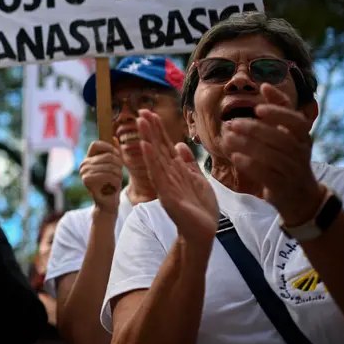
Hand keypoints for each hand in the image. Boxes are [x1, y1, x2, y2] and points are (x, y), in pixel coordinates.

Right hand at [79, 140, 123, 214]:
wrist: (107, 203)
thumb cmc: (111, 183)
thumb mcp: (115, 166)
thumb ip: (115, 152)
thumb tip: (114, 138)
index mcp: (88, 159)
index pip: (96, 144)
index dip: (109, 147)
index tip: (116, 156)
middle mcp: (84, 164)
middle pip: (108, 156)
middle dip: (119, 165)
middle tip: (118, 174)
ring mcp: (84, 172)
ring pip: (111, 167)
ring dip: (118, 175)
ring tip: (115, 181)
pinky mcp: (87, 181)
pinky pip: (110, 176)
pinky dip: (116, 182)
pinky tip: (112, 187)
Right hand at [138, 110, 217, 244]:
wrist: (203, 232)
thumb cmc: (200, 208)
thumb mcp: (198, 179)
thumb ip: (189, 163)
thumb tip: (180, 145)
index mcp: (175, 170)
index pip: (164, 145)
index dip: (158, 129)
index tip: (150, 113)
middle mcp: (167, 174)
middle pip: (157, 148)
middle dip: (150, 129)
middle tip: (141, 112)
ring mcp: (165, 184)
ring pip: (155, 157)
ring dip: (147, 139)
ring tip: (140, 122)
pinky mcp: (167, 195)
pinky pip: (158, 175)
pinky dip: (151, 160)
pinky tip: (146, 147)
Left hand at [222, 84, 323, 225]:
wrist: (299, 196)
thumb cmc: (286, 158)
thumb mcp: (286, 134)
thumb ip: (277, 111)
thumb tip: (264, 85)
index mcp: (302, 136)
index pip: (296, 120)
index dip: (278, 111)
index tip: (257, 107)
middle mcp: (301, 151)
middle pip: (281, 138)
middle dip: (255, 129)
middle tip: (232, 124)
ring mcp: (294, 170)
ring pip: (274, 156)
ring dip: (248, 146)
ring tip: (227, 139)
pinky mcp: (284, 186)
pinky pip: (268, 175)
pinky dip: (251, 165)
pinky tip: (235, 157)